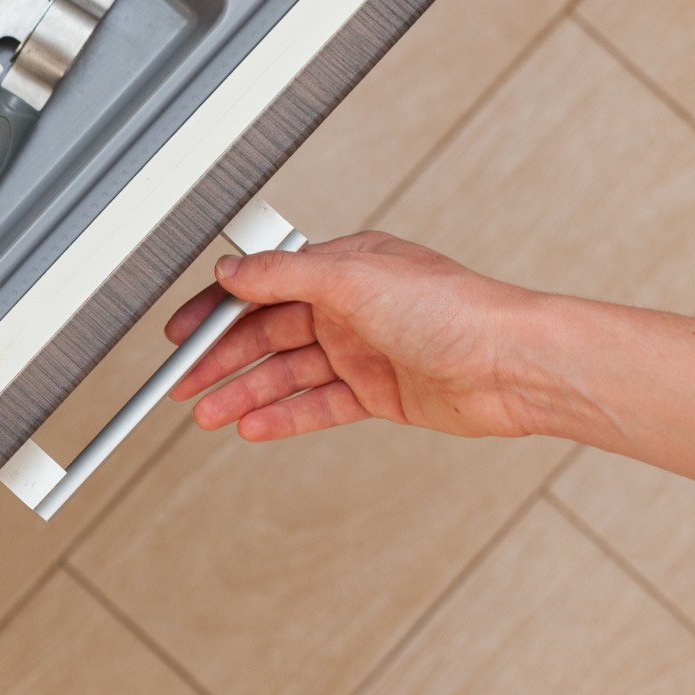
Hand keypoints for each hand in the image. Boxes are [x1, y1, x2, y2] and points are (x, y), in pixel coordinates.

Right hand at [166, 232, 545, 441]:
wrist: (514, 365)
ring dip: (245, 394)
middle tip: (183, 385)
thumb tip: (233, 269)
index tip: (181, 335)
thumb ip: (285, 273)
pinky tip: (253, 427)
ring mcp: (364, 351)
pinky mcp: (379, 393)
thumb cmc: (455, 309)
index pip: (262, 288)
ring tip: (208, 415)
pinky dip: (284, 416)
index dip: (216, 312)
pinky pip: (317, 405)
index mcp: (343, 268)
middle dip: (222, 361)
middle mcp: (350, 307)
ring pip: (287, 374)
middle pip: (267, 335)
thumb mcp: (354, 276)